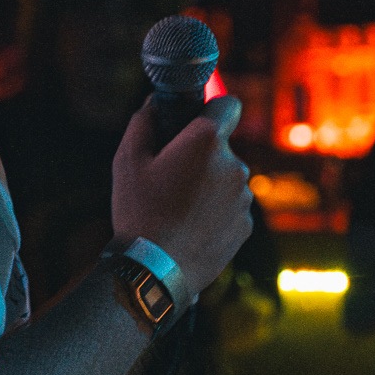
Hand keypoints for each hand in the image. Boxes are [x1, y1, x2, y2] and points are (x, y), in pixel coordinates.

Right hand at [111, 95, 254, 295]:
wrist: (156, 271)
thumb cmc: (139, 212)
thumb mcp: (127, 161)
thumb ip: (142, 122)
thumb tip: (154, 103)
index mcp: (206, 142)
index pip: (228, 105)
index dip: (212, 110)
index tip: (194, 124)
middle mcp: (234, 165)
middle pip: (221, 148)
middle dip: (201, 156)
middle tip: (170, 178)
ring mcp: (243, 197)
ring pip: (226, 179)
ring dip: (209, 185)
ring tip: (177, 209)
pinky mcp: (246, 225)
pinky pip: (231, 207)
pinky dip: (216, 212)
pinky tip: (190, 228)